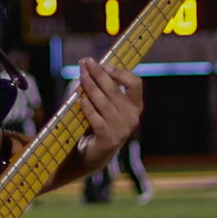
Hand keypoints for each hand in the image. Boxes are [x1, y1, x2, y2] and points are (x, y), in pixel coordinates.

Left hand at [75, 57, 142, 172]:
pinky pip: (97, 119)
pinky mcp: (108, 140)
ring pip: (104, 103)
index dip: (120, 72)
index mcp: (135, 105)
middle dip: (98, 74)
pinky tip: (81, 100)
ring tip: (80, 76)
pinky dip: (88, 108)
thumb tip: (86, 66)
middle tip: (85, 63)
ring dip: (90, 87)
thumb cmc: (98, 123)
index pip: (136, 83)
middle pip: (114, 90)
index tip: (104, 64)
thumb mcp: (104, 104)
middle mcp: (132, 117)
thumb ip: (101, 87)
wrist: (93, 154)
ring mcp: (121, 130)